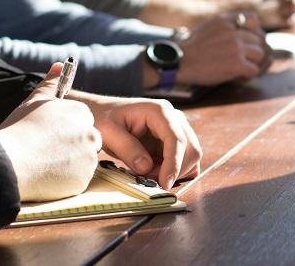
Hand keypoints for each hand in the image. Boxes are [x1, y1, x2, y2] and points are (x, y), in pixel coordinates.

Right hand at [0, 63, 101, 201]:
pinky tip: (46, 176)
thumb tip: (60, 65)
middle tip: (46, 151)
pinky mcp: (83, 181)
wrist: (9, 162)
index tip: (49, 135)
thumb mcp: (34, 101)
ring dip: (69, 163)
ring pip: (83, 162)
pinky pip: (77, 181)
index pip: (82, 121)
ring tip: (43, 163)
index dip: (64, 130)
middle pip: (87, 141)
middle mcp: (90, 134)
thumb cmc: (19, 129)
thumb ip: (50, 83)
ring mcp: (88, 159)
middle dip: (71, 146)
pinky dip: (65, 180)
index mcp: (81, 113)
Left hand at [78, 96, 202, 189]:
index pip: (176, 139)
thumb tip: (146, 167)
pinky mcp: (174, 141)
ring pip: (191, 156)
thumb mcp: (108, 133)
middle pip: (191, 148)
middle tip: (150, 180)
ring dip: (174, 172)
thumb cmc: (104, 118)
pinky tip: (156, 172)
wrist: (102, 113)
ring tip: (148, 174)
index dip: (174, 163)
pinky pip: (184, 160)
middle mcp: (174, 118)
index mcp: (159, 111)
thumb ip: (127, 149)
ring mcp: (176, 129)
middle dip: (175, 170)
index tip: (164, 183)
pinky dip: (175, 171)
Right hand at [177, 11, 271, 84]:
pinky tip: (237, 76)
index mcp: (226, 20)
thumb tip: (248, 31)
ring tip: (240, 69)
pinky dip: (247, 76)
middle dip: (255, 51)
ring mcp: (237, 47)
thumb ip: (227, 25)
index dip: (255, 31)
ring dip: (253, 64)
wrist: (179, 62)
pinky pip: (254, 70)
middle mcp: (234, 31)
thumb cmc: (192, 47)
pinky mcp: (237, 64)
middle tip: (245, 60)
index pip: (254, 19)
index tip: (247, 41)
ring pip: (260, 55)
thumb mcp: (209, 26)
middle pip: (259, 40)